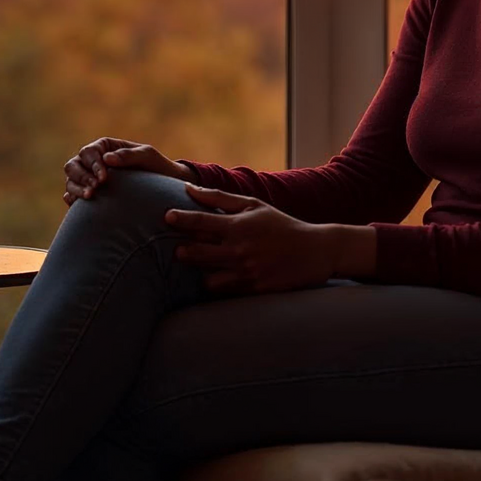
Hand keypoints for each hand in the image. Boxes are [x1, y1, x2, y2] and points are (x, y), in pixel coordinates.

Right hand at [63, 138, 194, 205]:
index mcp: (104, 147)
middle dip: (81, 176)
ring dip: (75, 188)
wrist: (162, 187)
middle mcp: (93, 162)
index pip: (88, 152)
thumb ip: (128, 155)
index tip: (103, 178)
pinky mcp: (89, 194)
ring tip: (89, 196)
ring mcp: (89, 178)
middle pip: (73, 165)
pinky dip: (72, 199)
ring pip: (71, 181)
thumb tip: (107, 158)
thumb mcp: (147, 156)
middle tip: (94, 188)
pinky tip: (80, 205)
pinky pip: (71, 196)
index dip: (92, 164)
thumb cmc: (156, 166)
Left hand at [165, 183, 335, 295]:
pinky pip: (223, 292)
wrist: (314, 252)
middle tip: (178, 247)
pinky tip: (216, 277)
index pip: (201, 221)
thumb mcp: (253, 205)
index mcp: (239, 226)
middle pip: (196, 253)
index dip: (180, 218)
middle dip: (182, 250)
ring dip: (199, 271)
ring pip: (206, 277)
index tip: (166, 216)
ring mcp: (245, 272)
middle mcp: (239, 250)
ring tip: (199, 265)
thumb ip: (220, 197)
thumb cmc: (280, 224)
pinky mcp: (252, 290)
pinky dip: (216, 285)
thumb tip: (189, 188)